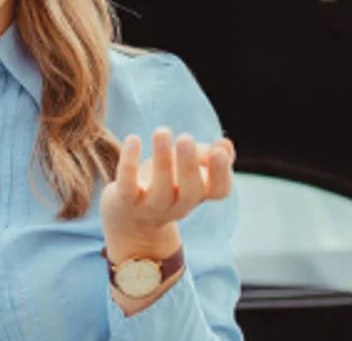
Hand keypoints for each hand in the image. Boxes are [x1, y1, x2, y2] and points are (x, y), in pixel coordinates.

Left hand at [100, 127, 234, 256]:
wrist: (130, 220)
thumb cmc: (166, 184)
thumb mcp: (188, 170)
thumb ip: (207, 156)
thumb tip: (224, 144)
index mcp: (198, 195)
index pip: (220, 191)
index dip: (221, 172)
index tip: (218, 151)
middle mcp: (178, 205)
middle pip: (190, 191)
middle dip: (189, 164)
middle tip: (185, 138)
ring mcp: (152, 207)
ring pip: (161, 189)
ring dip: (162, 160)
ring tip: (162, 132)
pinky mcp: (126, 202)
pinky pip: (128, 186)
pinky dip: (129, 163)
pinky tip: (133, 139)